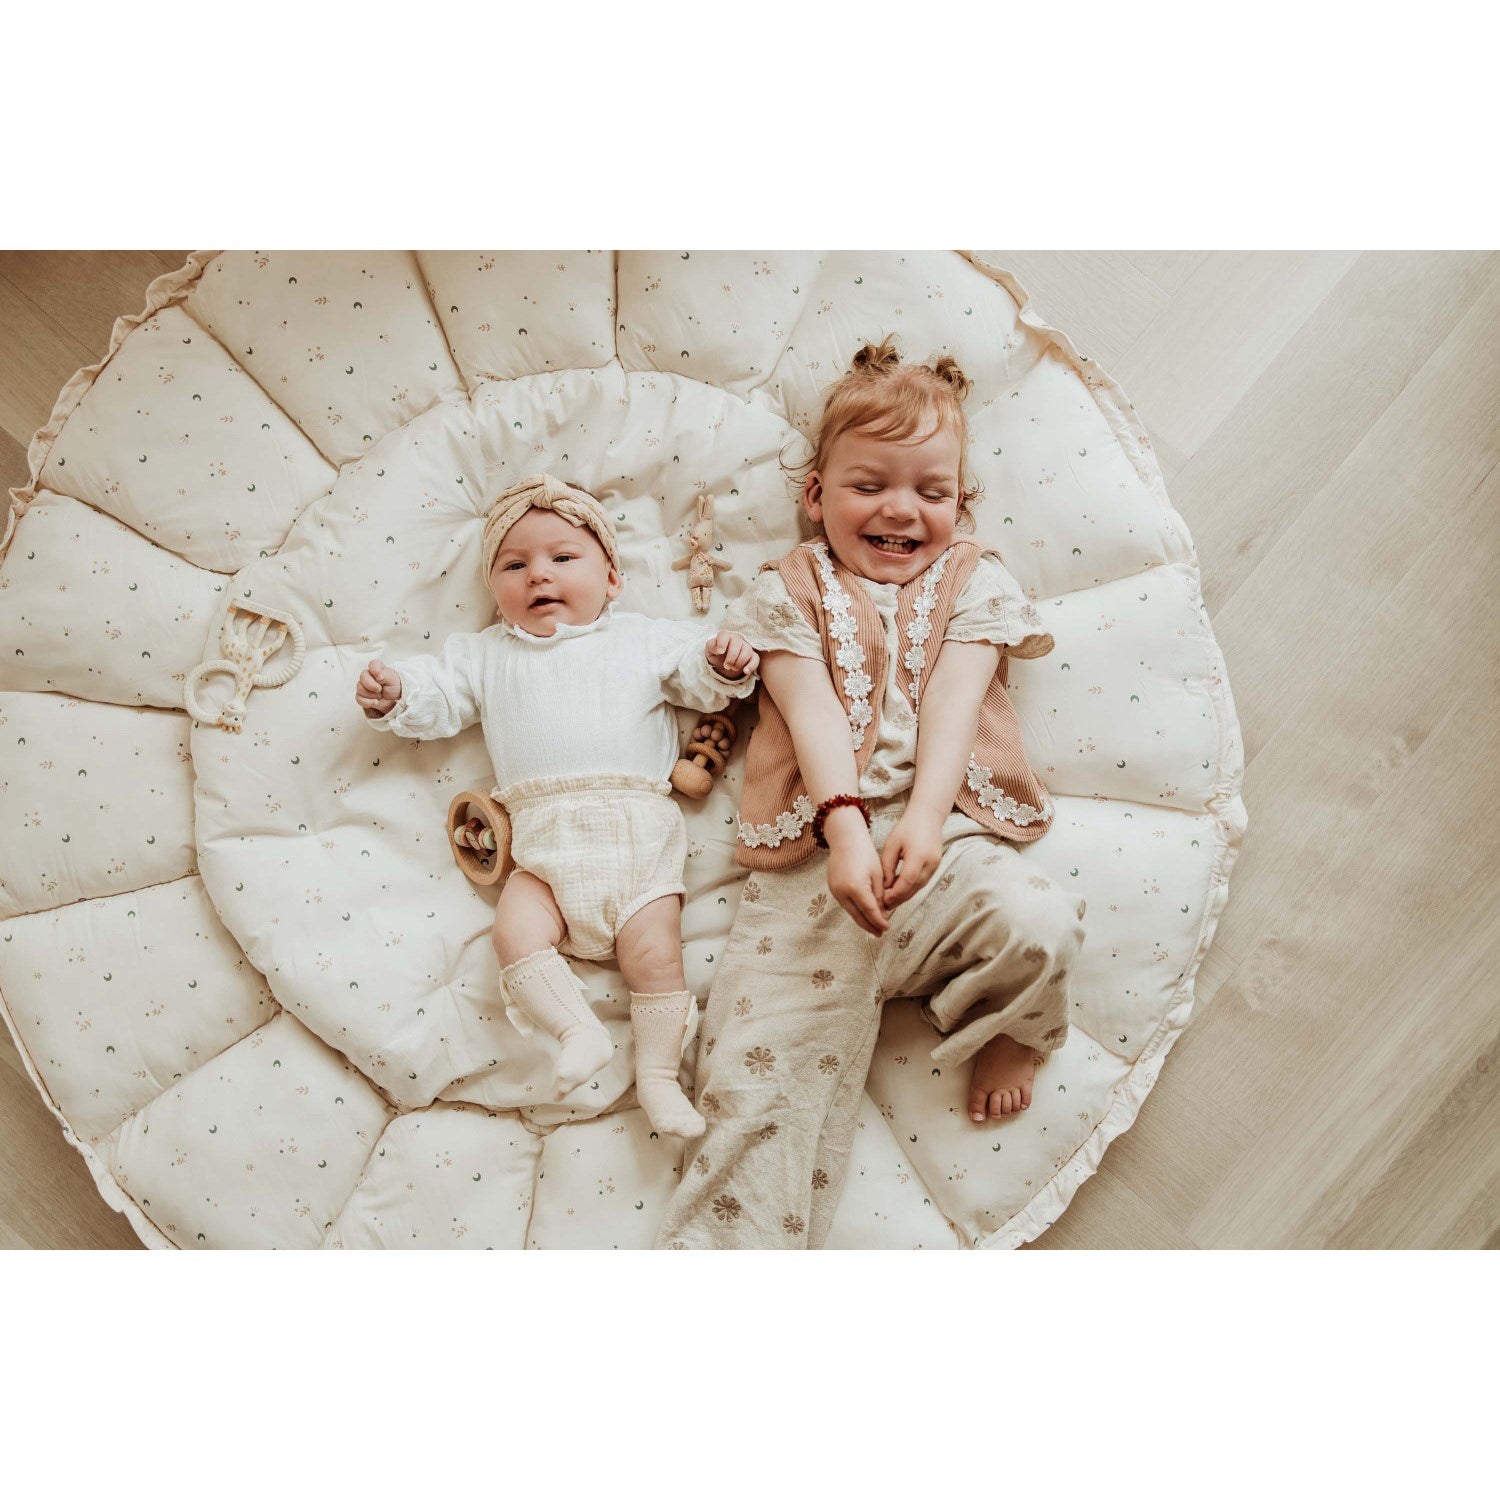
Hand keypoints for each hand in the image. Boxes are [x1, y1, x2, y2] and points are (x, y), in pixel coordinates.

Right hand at [356, 659, 401, 718]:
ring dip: (372, 694)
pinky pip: (359, 699)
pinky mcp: (361, 696)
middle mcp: (368, 675)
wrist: (393, 698)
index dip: (375, 671)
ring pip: (360, 689)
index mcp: (376, 668)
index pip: (372, 664)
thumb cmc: (393, 685)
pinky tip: (376, 702)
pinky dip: (368, 702)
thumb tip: (378, 677)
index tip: (381, 678)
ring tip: (380, 695)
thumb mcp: (392, 679)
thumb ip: (385, 675)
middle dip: (372, 685)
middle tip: (380, 689)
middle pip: (363, 676)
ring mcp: (363, 685)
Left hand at [706, 631, 758, 680]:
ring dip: (739, 662)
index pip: (724, 634)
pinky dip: (751, 666)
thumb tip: (718, 649)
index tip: (720, 652)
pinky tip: (745, 671)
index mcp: (725, 637)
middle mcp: (736, 640)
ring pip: (747, 650)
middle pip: (737, 642)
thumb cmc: (716, 656)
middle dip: (731, 657)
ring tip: (733, 668)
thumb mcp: (709, 651)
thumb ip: (711, 645)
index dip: (722, 643)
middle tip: (726, 666)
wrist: (723, 666)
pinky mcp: (752, 656)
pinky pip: (756, 659)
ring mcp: (746, 647)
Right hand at [826, 818, 889, 936]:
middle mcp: (843, 891)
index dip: (879, 921)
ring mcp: (835, 890)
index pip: (870, 911)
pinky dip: (854, 910)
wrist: (845, 838)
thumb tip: (882, 912)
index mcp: (856, 887)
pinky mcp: (832, 888)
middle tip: (880, 933)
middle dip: (869, 926)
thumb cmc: (864, 852)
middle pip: (857, 915)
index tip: (887, 928)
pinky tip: (863, 913)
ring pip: (850, 911)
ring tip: (873, 926)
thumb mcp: (877, 874)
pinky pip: (845, 904)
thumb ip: (879, 895)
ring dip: (862, 920)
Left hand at [879, 809, 943, 911]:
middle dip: (900, 899)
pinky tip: (901, 890)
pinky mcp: (936, 865)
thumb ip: (887, 867)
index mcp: (918, 856)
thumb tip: (885, 887)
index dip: (895, 894)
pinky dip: (912, 887)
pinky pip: (923, 881)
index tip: (883, 901)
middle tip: (885, 907)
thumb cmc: (906, 827)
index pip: (906, 882)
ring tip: (891, 901)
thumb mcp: (891, 845)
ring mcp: (936, 865)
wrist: (927, 815)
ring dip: (906, 895)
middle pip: (914, 888)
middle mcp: (930, 863)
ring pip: (919, 887)